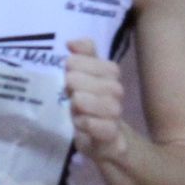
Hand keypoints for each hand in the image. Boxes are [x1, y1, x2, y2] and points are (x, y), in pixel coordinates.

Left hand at [65, 38, 128, 161]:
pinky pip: (107, 129)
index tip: (68, 67)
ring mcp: (116, 118)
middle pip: (109, 86)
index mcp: (111, 78)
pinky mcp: (112, 139)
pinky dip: (91, 124)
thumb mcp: (81, 78)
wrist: (100, 141)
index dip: (84, 63)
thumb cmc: (87, 104)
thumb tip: (71, 42)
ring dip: (86, 103)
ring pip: (109, 106)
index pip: (108, 67)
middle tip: (68, 88)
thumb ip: (82, 56)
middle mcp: (117, 96)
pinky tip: (79, 122)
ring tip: (73, 105)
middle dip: (82, 83)